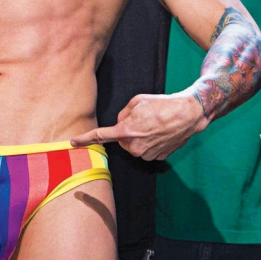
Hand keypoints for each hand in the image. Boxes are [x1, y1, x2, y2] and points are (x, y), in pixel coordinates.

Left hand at [71, 93, 207, 160]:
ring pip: (134, 146)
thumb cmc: (162, 104)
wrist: (188, 115)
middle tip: (142, 119)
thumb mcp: (137, 101)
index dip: (85, 139)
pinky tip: (160, 133)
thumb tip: (120, 123)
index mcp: (127, 131)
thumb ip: (123, 114)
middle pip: (122, 140)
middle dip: (127, 130)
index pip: (101, 136)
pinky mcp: (158, 158)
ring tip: (154, 125)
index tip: (73, 143)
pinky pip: (146, 150)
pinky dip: (150, 142)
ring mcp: (147, 154)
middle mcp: (135, 147)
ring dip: (140, 137)